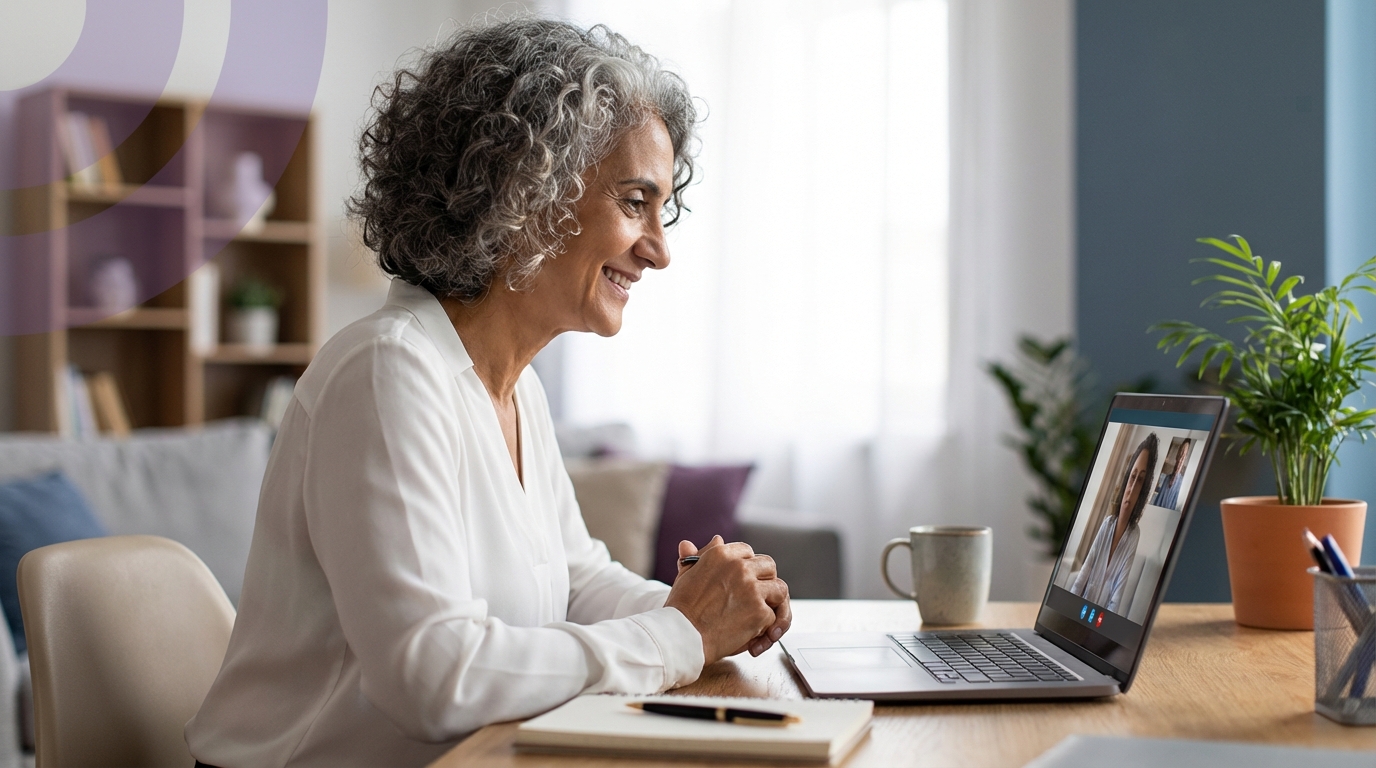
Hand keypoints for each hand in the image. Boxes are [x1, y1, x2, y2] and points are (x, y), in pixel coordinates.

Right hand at [665, 535, 791, 663]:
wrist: (681, 636)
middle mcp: (739, 567)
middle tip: (757, 597)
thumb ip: (702, 556)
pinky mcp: (759, 611)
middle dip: (765, 581)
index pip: (748, 552)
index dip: (748, 567)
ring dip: (773, 603)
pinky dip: (765, 628)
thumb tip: (716, 539)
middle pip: (769, 566)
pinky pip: (773, 615)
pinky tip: (751, 636)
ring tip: (761, 617)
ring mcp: (752, 589)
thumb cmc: (681, 610)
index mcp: (721, 555)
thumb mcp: (686, 575)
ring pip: (779, 589)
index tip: (744, 581)